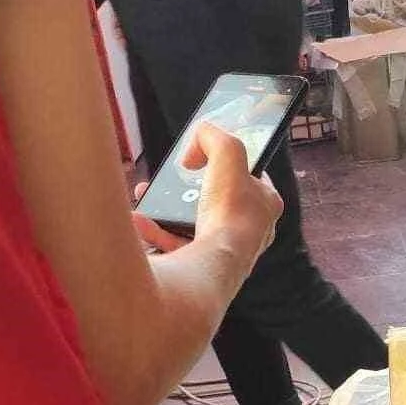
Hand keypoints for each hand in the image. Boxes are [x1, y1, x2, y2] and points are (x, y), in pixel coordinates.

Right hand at [131, 124, 282, 273]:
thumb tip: (199, 139)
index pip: (251, 177)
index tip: (207, 159)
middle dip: (189, 188)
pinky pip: (177, 245)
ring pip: (193, 223)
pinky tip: (140, 220)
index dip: (229, 164)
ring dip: (167, 209)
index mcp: (265, 205)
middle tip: (171, 180)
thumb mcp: (228, 151)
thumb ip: (214, 135)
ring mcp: (228, 252)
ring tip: (147, 196)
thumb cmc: (230, 211)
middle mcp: (251, 231)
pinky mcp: (205, 269)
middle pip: (217, 200)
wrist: (215, 263)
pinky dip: (157, 232)